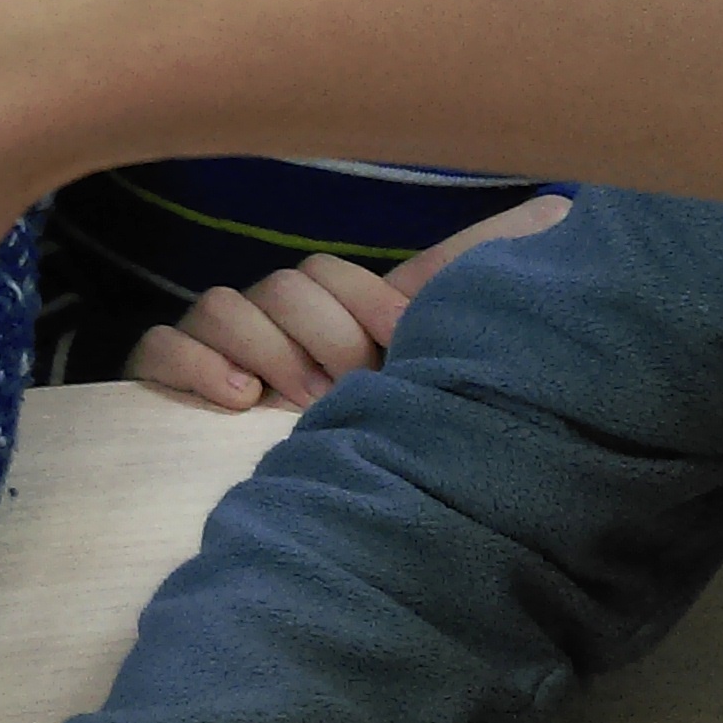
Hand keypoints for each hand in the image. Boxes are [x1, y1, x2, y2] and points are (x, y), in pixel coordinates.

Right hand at [131, 193, 571, 411]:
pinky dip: (197, 363)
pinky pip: (160, 346)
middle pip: (284, 285)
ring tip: (291, 404)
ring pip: (223, 303)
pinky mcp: (168, 381)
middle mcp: (275, 324)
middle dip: (321, 334)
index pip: (331, 274)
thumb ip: (483, 290)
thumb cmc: (388, 431)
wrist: (340, 517)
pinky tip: (237, 400)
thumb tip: (562, 206)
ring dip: (266, 349)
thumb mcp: (443, 362)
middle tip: (345, 391)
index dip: (364, 304)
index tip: (398, 346)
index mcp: (334, 317)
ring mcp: (219, 349)